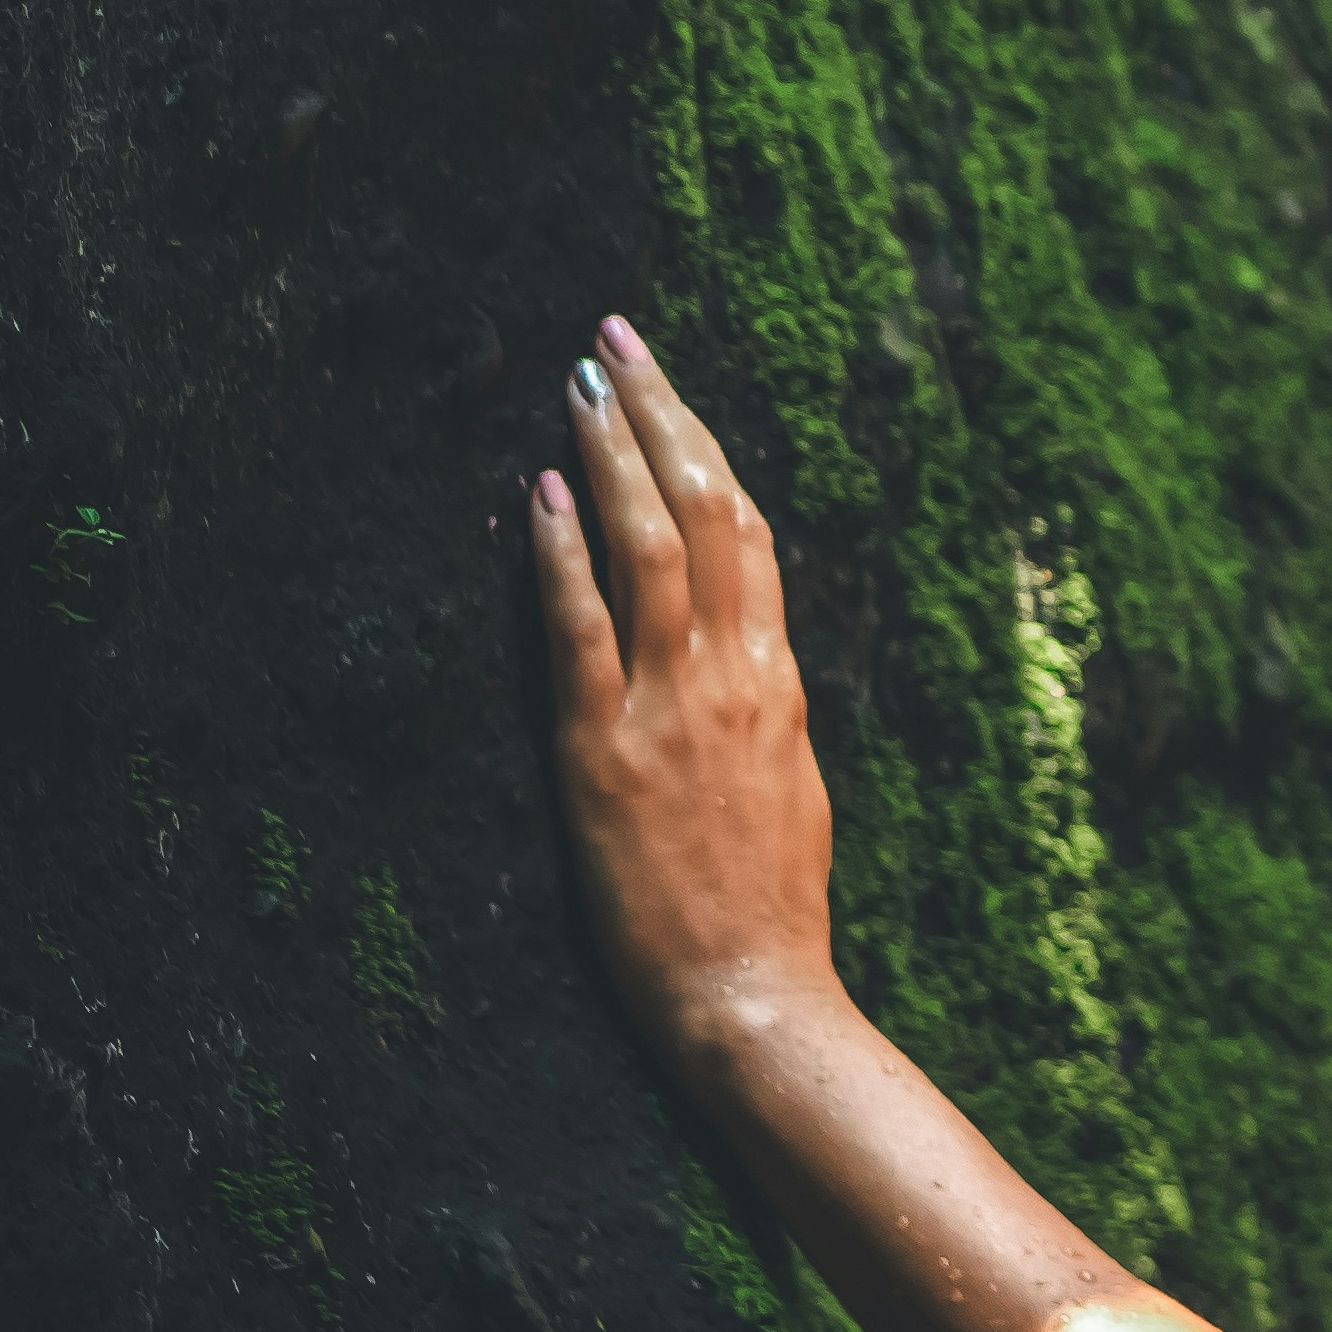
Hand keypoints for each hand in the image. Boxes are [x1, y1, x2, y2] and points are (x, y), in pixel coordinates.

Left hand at [532, 315, 840, 1073]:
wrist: (752, 990)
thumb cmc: (769, 900)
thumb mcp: (790, 779)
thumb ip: (761, 701)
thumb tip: (740, 639)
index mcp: (780, 676)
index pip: (745, 528)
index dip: (704, 446)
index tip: (666, 385)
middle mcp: (734, 673)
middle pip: (701, 510)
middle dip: (657, 415)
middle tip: (616, 341)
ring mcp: (672, 708)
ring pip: (649, 549)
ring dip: (611, 456)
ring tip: (578, 384)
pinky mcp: (607, 754)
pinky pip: (585, 634)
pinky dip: (562, 558)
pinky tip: (541, 494)